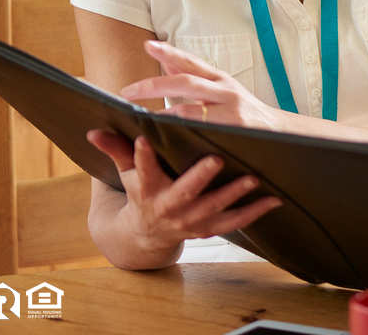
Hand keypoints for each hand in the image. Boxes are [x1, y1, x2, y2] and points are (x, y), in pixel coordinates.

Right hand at [86, 129, 282, 266]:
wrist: (145, 235)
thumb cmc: (140, 192)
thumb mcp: (125, 174)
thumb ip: (116, 151)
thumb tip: (93, 131)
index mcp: (147, 190)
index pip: (142, 171)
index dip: (141, 157)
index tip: (143, 139)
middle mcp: (169, 208)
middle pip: (184, 193)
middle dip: (199, 178)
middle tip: (216, 159)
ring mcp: (190, 221)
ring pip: (214, 209)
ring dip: (234, 195)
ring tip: (253, 179)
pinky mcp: (209, 228)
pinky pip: (234, 222)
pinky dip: (255, 212)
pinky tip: (274, 199)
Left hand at [121, 41, 282, 129]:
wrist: (278, 131)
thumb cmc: (244, 110)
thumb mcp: (221, 89)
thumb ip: (194, 78)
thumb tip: (166, 62)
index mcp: (220, 78)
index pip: (192, 62)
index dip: (170, 53)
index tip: (148, 46)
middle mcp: (225, 90)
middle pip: (187, 82)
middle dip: (155, 85)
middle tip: (128, 91)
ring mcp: (231, 109)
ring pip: (191, 109)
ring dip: (163, 114)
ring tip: (140, 117)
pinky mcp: (235, 129)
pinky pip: (202, 130)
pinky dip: (182, 131)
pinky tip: (167, 134)